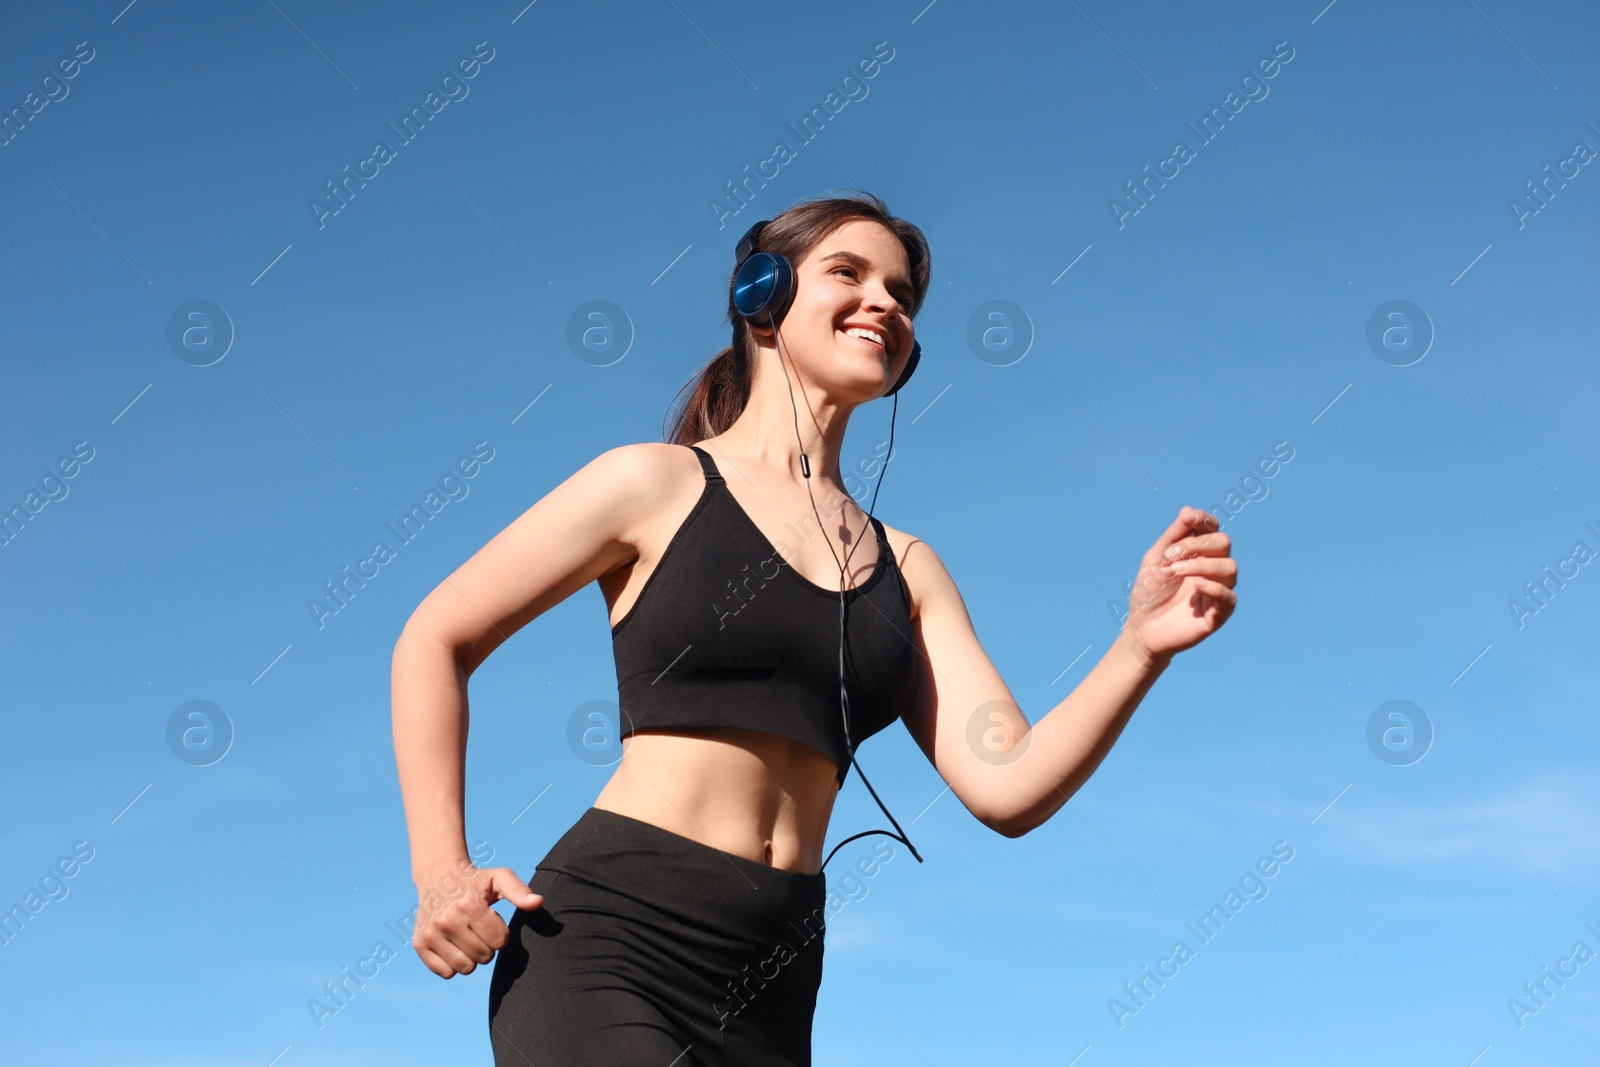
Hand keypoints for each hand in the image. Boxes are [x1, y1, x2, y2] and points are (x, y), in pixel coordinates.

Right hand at [410, 860, 542, 978]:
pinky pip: (445, 973)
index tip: (492, 920)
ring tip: (468, 937)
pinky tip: (453, 945)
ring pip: (465, 968)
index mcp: (469, 905)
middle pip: (484, 957)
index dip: (501, 933)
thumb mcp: (499, 878)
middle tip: (479, 929)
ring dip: (472, 958)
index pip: (500, 942)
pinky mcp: (419, 944)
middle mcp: (447, 920)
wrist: (438, 874)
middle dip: (488, 946)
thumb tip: (538, 903)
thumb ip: (519, 891)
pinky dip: (453, 965)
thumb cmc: (475, 880)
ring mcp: (430, 933)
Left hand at [1123, 507, 1236, 663]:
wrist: (1142, 627)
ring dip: (1201, 565)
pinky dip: (1215, 588)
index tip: (1188, 520)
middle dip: (1196, 545)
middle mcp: (1212, 569)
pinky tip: (1197, 587)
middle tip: (1170, 557)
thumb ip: (1174, 536)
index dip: (1204, 520)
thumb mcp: (1156, 558)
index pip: (1213, 528)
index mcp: (1199, 553)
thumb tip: (1188, 510)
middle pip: (1223, 543)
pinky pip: (1230, 597)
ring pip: (1229, 567)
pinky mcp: (1218, 614)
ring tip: (1174, 572)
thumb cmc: (1149, 591)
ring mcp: (1217, 590)